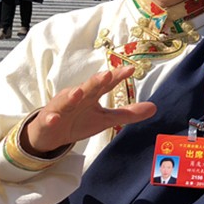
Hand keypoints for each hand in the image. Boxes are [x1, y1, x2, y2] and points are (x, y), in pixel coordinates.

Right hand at [23, 65, 156, 155]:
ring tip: (79, 91)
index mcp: (92, 95)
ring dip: (72, 95)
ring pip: (67, 99)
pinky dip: (52, 118)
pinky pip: (50, 118)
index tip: (131, 69)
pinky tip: (55, 118)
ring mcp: (62, 107)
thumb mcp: (106, 119)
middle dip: (96, 80)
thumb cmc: (80, 121)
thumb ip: (128, 113)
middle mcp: (78, 96)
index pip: (107, 84)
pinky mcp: (48, 119)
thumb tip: (155, 107)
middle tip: (107, 74)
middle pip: (88, 87)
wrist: (51, 134)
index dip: (117, 77)